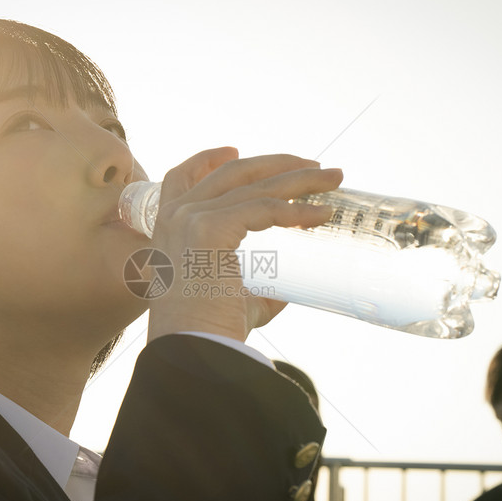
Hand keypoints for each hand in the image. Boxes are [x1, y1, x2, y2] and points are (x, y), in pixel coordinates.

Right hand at [146, 147, 341, 342]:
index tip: (234, 150)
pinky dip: (297, 209)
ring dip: (299, 179)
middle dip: (277, 164)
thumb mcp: (229, 295)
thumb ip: (254, 285)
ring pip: (255, 185)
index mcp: (168, 227)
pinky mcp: (210, 227)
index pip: (180, 176)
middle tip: (315, 167)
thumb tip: (287, 285)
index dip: (207, 158)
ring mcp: (190, 218)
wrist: (193, 350)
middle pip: (231, 171)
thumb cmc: (209, 330)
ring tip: (333, 181)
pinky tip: (323, 214)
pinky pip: (263, 208)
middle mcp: (175, 215)